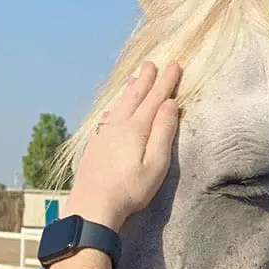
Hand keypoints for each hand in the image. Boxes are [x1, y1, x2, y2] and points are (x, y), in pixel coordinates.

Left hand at [68, 61, 181, 230]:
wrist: (93, 205)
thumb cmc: (130, 189)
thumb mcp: (156, 164)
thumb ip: (164, 132)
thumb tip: (171, 105)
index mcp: (137, 128)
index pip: (156, 98)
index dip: (166, 81)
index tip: (175, 65)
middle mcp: (118, 125)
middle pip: (135, 96)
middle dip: (146, 79)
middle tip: (152, 63)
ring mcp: (104, 135)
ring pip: (119, 104)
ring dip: (129, 90)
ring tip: (135, 78)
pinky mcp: (94, 145)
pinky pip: (108, 116)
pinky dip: (115, 106)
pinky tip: (113, 109)